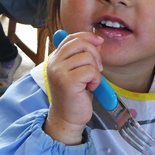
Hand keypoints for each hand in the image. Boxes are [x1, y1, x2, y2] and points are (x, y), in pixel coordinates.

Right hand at [44, 31, 103, 145]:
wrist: (67, 118)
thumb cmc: (75, 96)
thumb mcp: (77, 72)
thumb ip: (83, 56)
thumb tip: (97, 40)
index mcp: (56, 59)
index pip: (71, 38)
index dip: (87, 36)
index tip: (99, 42)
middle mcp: (54, 63)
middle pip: (80, 43)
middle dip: (95, 53)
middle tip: (98, 68)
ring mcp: (59, 72)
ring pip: (87, 57)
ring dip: (96, 70)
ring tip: (90, 82)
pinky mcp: (67, 81)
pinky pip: (90, 71)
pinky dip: (96, 79)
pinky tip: (90, 88)